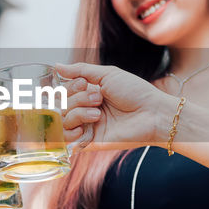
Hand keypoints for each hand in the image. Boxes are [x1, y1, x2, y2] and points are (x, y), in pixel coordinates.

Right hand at [55, 62, 173, 150]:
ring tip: (98, 114)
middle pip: (61, 105)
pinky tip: (85, 128)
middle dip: (77, 99)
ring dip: (77, 113)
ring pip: (63, 121)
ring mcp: (87, 127)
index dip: (70, 87)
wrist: (152, 114)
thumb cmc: (135, 92)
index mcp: (89, 93)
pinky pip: (67, 141)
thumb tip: (56, 66)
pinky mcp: (90, 143)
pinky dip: (71, 133)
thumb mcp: (108, 74)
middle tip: (99, 99)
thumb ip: (81, 70)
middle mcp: (86, 109)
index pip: (63, 91)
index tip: (85, 84)